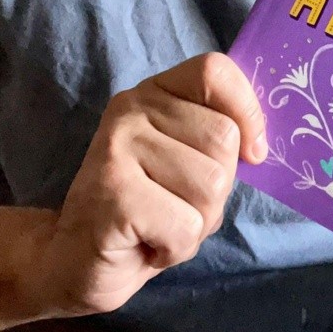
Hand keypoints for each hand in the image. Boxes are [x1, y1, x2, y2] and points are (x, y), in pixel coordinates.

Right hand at [27, 53, 265, 317]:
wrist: (72, 260)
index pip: (215, 71)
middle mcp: (132, 109)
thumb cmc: (146, 209)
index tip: (253, 151)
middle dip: (218, 188)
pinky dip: (177, 248)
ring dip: (198, 222)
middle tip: (179, 204)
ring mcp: (118, 148)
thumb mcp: (186, 160)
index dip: (248, 111)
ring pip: (211, 185)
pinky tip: (148, 244)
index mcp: (155, 92)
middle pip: (224, 139)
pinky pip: (186, 225)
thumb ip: (215, 138)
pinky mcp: (114, 194)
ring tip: (161, 224)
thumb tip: (260, 142)